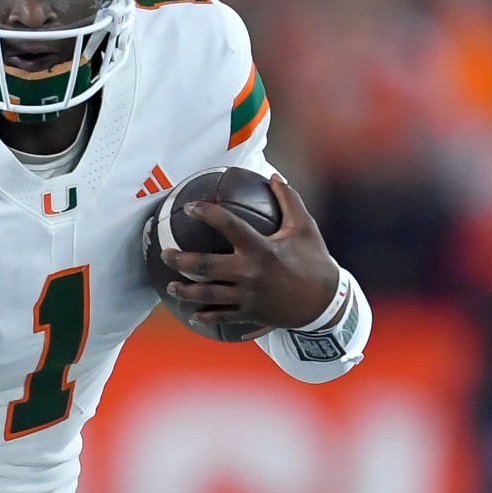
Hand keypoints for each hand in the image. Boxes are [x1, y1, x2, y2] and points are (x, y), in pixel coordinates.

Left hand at [159, 174, 341, 334]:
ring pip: (208, 295)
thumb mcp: (304, 228)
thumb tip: (274, 176)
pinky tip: (192, 314)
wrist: (326, 303)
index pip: (229, 226)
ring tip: (170, 285)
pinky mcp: (250, 313)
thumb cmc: (314, 261)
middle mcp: (250, 273)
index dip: (208, 214)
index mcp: (262, 249)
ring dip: (185, 290)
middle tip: (165, 253)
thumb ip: (289, 200)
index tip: (190, 207)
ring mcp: (248, 296)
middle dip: (181, 260)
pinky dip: (206, 316)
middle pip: (206, 266)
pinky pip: (222, 316)